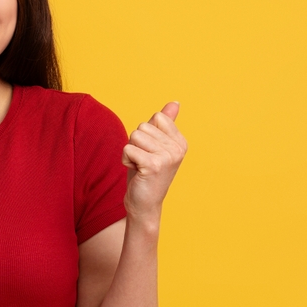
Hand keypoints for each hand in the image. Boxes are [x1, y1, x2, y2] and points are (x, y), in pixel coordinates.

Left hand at [122, 102, 187, 220]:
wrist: (144, 204)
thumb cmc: (147, 173)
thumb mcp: (156, 145)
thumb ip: (165, 124)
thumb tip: (175, 103)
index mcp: (181, 142)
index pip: (156, 117)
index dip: (146, 133)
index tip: (150, 151)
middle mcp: (178, 149)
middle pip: (142, 127)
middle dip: (136, 143)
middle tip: (143, 161)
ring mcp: (168, 157)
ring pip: (134, 136)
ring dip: (130, 151)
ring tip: (140, 166)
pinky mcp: (153, 165)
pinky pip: (128, 149)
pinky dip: (126, 160)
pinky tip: (136, 171)